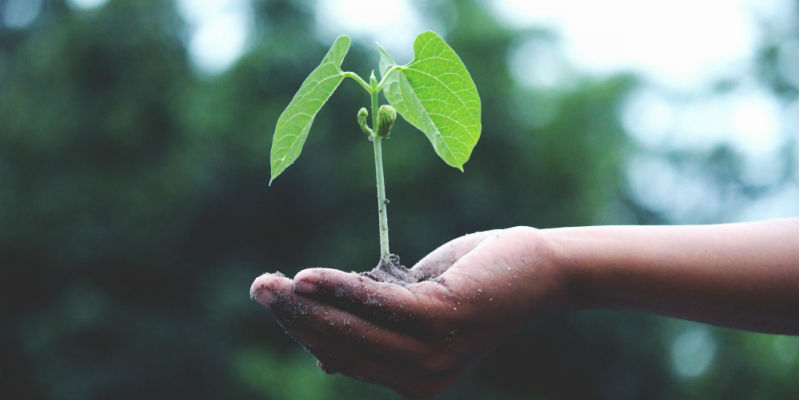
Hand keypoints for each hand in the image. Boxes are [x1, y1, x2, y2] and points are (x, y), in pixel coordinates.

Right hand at [250, 227, 571, 396]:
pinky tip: (308, 277)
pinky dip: (340, 288)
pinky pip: (378, 304)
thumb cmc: (471, 282)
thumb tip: (322, 355)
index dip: (304, 330)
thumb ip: (375, 328)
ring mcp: (434, 353)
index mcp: (412, 379)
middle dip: (294, 317)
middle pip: (341, 345)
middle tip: (259, 288)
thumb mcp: (415, 308)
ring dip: (306, 304)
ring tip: (271, 283)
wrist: (535, 268)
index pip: (343, 357)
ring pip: (353, 328)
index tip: (274, 301)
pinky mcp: (443, 320)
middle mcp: (422, 378)